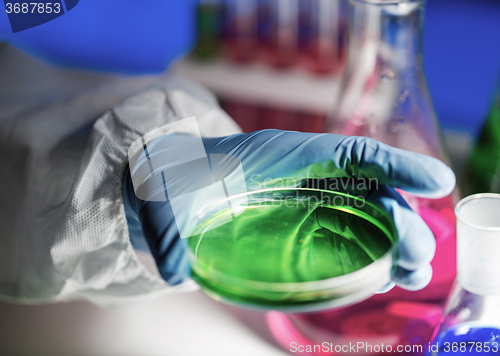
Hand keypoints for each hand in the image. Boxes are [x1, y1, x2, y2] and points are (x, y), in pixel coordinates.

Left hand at [124, 130, 454, 289]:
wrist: (171, 181)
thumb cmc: (174, 180)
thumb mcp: (162, 200)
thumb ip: (166, 234)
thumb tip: (176, 272)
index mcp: (280, 155)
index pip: (347, 152)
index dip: (394, 164)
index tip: (435, 182)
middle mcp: (302, 174)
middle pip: (365, 190)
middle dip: (400, 220)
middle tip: (417, 259)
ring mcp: (305, 197)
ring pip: (363, 211)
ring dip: (393, 238)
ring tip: (409, 273)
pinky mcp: (301, 219)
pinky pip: (347, 228)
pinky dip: (371, 246)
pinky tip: (381, 271)